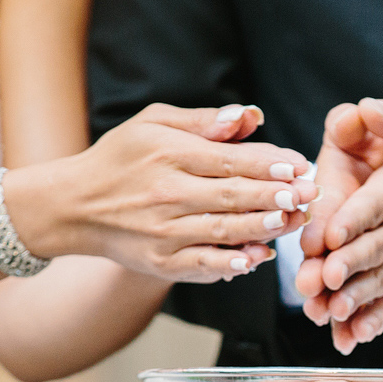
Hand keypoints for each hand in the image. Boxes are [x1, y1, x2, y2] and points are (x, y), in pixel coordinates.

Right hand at [13, 103, 313, 283]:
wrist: (72, 206)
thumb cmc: (120, 158)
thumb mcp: (153, 123)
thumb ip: (204, 121)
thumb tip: (249, 116)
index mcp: (168, 153)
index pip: (230, 159)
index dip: (269, 162)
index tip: (300, 165)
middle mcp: (166, 192)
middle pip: (233, 195)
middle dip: (277, 195)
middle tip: (310, 195)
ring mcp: (163, 231)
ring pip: (223, 231)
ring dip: (263, 228)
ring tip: (293, 222)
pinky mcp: (159, 262)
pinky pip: (201, 265)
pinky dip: (230, 264)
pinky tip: (256, 259)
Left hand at [294, 99, 382, 352]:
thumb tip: (365, 108)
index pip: (377, 205)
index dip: (353, 220)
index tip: (332, 235)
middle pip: (375, 249)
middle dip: (347, 265)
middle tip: (324, 276)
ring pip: (380, 283)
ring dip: (353, 300)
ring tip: (329, 311)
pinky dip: (373, 324)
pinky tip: (351, 337)